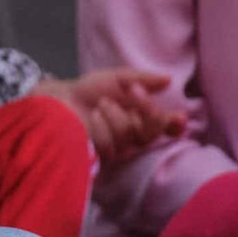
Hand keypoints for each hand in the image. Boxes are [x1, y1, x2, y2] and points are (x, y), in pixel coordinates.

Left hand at [37, 69, 183, 166]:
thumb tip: (168, 79)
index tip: (178, 117)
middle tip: (134, 90)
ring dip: (115, 114)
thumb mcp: (117, 79)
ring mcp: (118, 148)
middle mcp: (134, 135)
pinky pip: (110, 145)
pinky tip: (92, 118)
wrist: (59, 100)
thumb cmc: (90, 90)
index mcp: (143, 117)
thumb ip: (142, 79)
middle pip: (152, 131)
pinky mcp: (101, 158)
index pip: (167, 127)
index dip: (175, 125)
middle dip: (147, 108)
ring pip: (130, 136)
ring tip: (101, 104)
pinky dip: (101, 127)